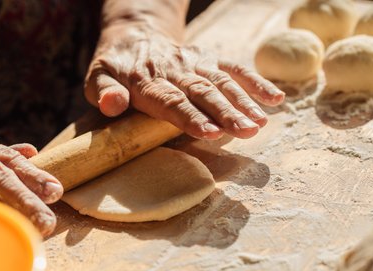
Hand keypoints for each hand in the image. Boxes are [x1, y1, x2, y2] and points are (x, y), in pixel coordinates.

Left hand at [85, 24, 284, 139]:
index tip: (210, 132)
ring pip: (222, 82)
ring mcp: (195, 64)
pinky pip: (235, 68)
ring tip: (261, 123)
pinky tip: (276, 99)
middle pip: (203, 93)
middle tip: (246, 132)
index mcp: (146, 81)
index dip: (191, 117)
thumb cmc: (115, 68)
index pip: (171, 101)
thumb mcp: (96, 78)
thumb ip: (103, 92)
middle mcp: (175, 71)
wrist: (135, 36)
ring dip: (244, 102)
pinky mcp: (210, 59)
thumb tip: (112, 104)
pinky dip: (256, 82)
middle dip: (226, 113)